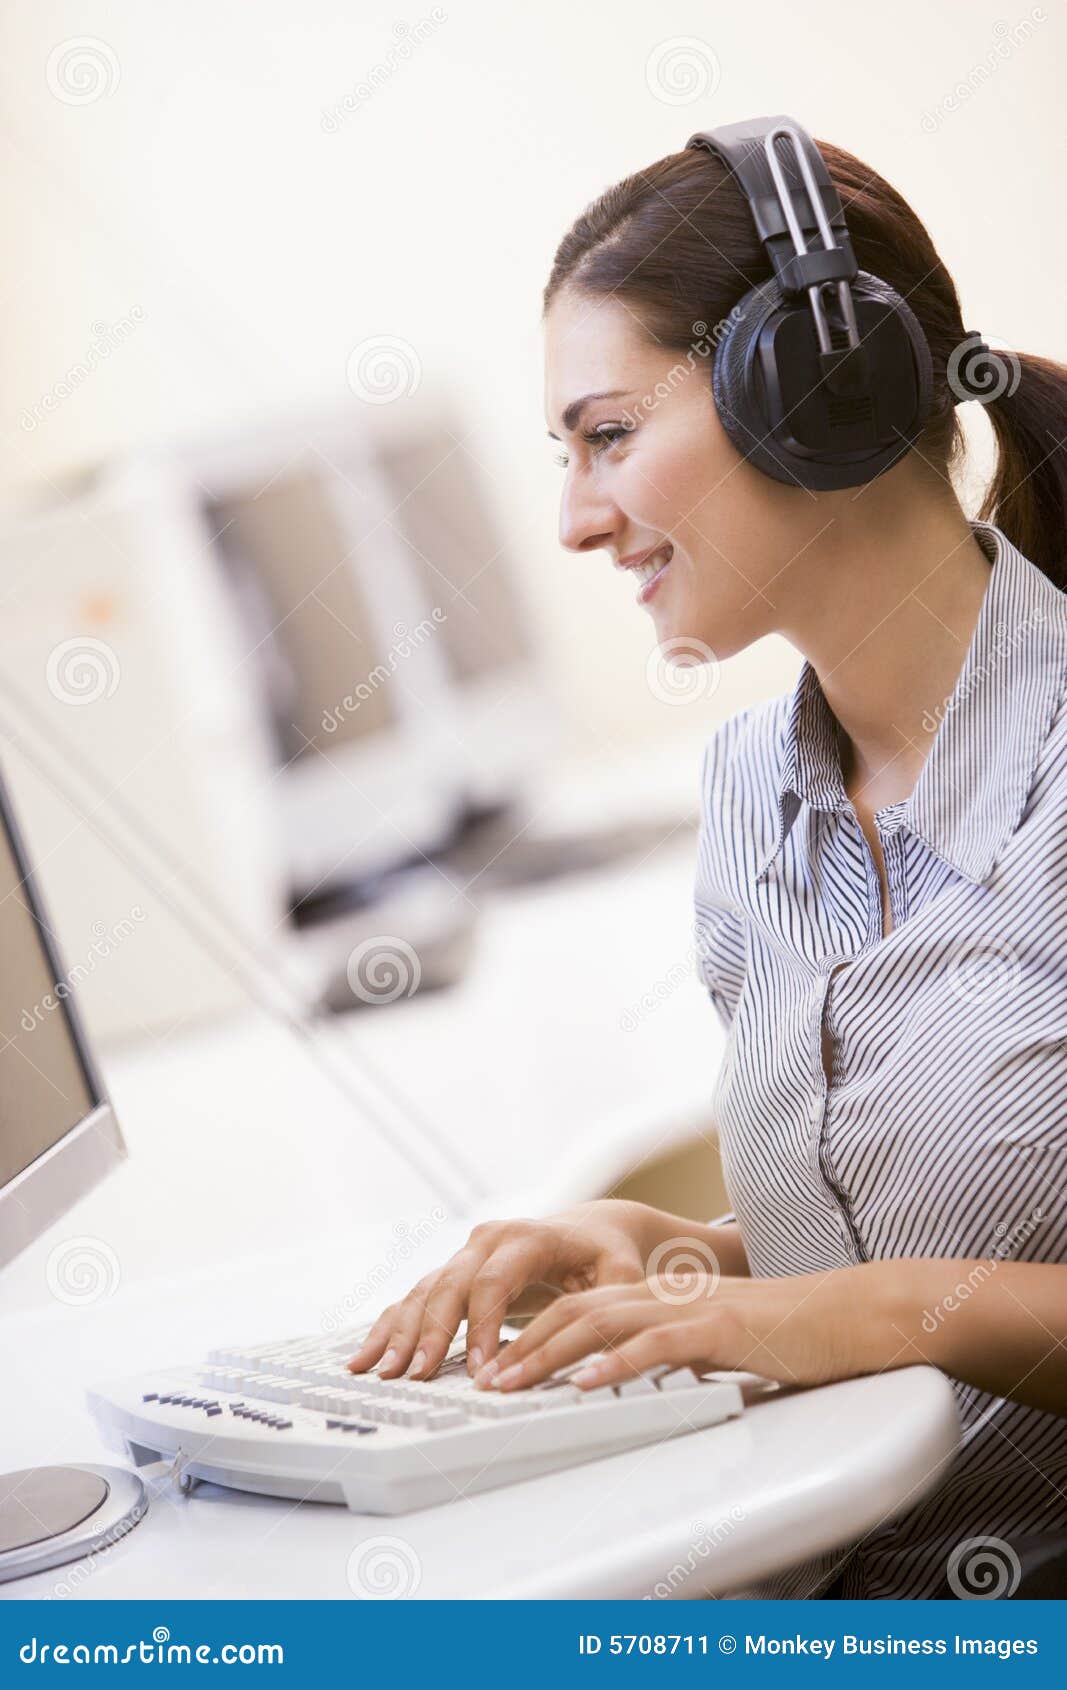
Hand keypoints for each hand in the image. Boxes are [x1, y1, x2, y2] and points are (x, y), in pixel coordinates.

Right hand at [346, 1200, 664, 1380]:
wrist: (591, 1229)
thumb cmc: (607, 1256)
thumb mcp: (621, 1273)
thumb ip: (612, 1303)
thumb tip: (603, 1342)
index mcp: (527, 1237)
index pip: (495, 1282)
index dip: (483, 1327)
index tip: (482, 1373)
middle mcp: (487, 1240)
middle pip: (448, 1286)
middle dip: (430, 1333)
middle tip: (416, 1376)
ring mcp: (464, 1255)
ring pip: (423, 1292)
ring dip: (401, 1333)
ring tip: (381, 1372)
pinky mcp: (452, 1274)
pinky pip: (414, 1300)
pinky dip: (390, 1328)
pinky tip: (365, 1358)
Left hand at [474, 1264, 904, 1392]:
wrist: (845, 1316)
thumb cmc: (782, 1334)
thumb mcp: (707, 1340)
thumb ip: (664, 1351)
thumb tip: (621, 1377)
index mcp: (656, 1295)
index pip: (577, 1306)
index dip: (531, 1334)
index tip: (495, 1366)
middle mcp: (662, 1294)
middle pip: (574, 1309)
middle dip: (522, 1346)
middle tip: (483, 1380)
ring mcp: (689, 1308)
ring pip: (602, 1321)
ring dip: (550, 1355)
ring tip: (513, 1383)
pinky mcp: (719, 1329)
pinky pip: (657, 1345)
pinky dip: (616, 1363)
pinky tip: (587, 1383)